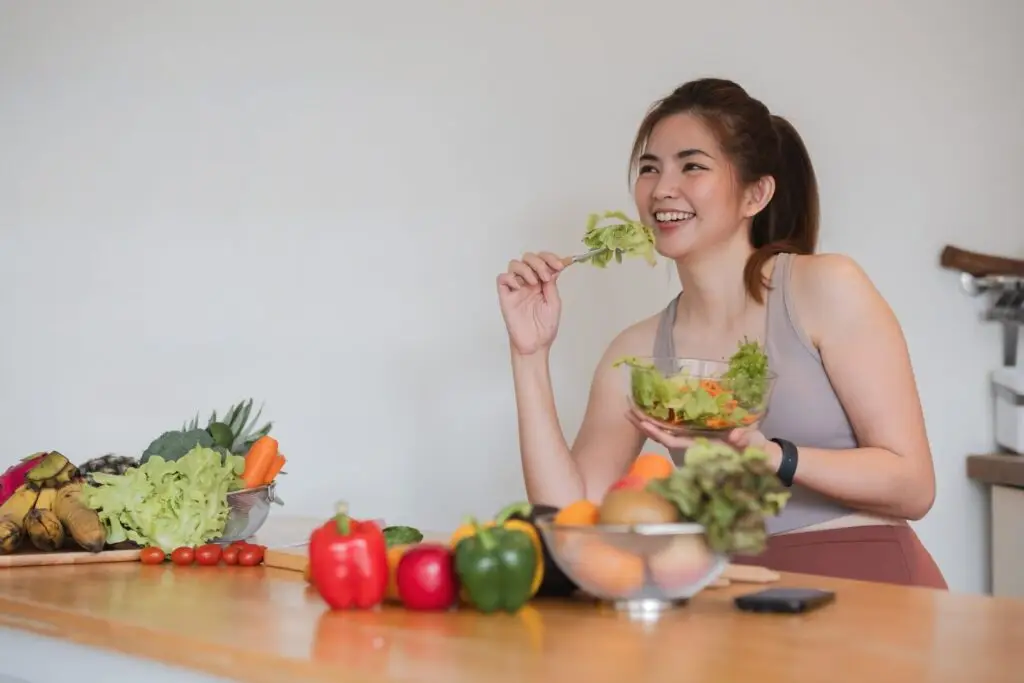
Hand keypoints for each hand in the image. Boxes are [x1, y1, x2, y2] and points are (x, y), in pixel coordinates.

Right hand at [496, 251, 565, 355]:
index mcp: (542, 282)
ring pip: (514, 264)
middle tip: (546, 277)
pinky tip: (519, 288)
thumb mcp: (554, 302)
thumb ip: (552, 284)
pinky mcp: (506, 296)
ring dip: (526, 269)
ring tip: (534, 283)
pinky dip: (511, 278)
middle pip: (528, 258)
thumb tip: (553, 267)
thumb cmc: (545, 327)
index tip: (560, 265)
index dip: (551, 258)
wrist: (535, 344)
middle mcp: (528, 282)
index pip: (543, 261)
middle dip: (539, 263)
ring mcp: (516, 288)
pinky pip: (502, 278)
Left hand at [624, 405, 780, 466]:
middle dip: (644, 424)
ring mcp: (695, 438)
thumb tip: (735, 437)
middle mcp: (693, 442)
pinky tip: (653, 409)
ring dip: (649, 421)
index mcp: (701, 446)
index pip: (672, 440)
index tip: (641, 422)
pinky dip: (664, 418)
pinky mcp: (700, 433)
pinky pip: (677, 426)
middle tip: (627, 409)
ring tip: (632, 408)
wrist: (762, 456)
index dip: (657, 432)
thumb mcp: (753, 443)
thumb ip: (745, 439)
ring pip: (667, 431)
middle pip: (663, 435)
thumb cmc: (756, 450)